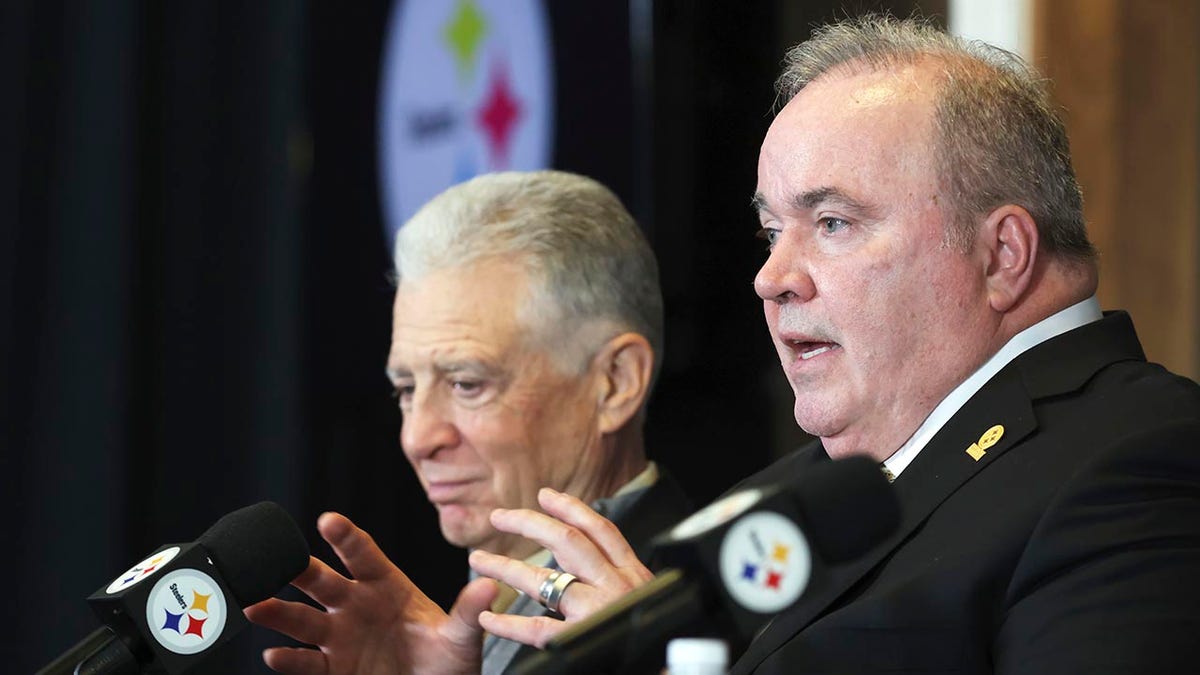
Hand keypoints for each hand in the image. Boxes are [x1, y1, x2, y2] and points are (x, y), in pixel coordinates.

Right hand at [245, 512, 496, 674]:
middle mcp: (357, 605)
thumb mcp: (463, 637)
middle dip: (300, 570)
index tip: (328, 520)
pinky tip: (274, 654)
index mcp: (387, 586)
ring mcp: (341, 636)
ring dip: (278, 611)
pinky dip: (289, 659)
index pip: (363, 555)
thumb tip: (488, 586)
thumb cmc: (449, 660)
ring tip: (257, 605)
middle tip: (280, 559)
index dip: (346, 537)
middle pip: (323, 582)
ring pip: (303, 619)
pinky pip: (306, 663)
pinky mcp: (332, 669)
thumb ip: (469, 612)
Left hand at [468, 488, 653, 647]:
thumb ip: (620, 580)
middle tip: (500, 517)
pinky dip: (508, 623)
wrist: (674, 671)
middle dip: (530, 523)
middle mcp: (616, 587)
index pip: (601, 531)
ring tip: (479, 561)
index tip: (546, 496)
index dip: (571, 509)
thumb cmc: (656, 637)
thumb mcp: (646, 599)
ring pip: (545, 579)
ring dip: (506, 567)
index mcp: (634, 576)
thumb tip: (596, 561)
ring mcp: (599, 612)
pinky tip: (488, 617)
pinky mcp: (583, 640)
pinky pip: (537, 629)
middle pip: (569, 542)